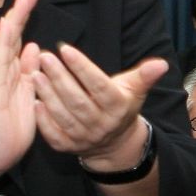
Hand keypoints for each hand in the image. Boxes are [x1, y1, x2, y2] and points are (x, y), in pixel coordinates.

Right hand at [0, 0, 41, 177]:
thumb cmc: (9, 126)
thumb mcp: (26, 93)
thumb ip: (29, 70)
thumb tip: (34, 47)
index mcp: (9, 70)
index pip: (17, 37)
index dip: (25, 16)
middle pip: (9, 34)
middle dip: (19, 11)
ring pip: (2, 43)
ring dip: (12, 21)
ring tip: (22, 0)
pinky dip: (2, 44)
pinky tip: (7, 28)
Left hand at [31, 40, 166, 167]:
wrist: (114, 143)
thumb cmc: (120, 106)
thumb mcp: (134, 90)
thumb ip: (144, 75)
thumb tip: (162, 63)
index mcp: (118, 107)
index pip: (99, 86)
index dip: (82, 68)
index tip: (64, 49)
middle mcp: (101, 125)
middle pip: (78, 101)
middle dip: (60, 78)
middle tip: (44, 57)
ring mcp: (84, 138)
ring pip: (64, 116)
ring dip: (48, 95)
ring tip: (35, 73)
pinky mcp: (68, 147)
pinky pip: (54, 135)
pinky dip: (43, 120)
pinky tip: (34, 102)